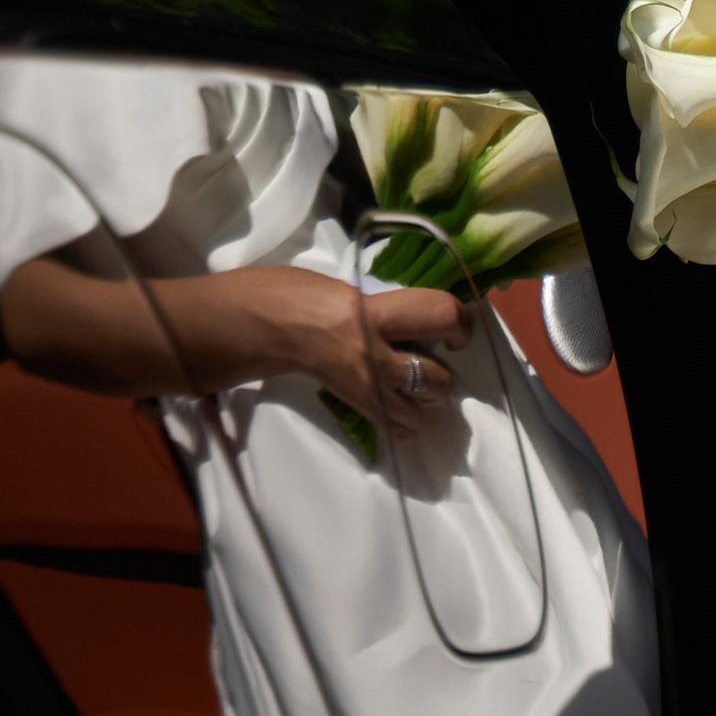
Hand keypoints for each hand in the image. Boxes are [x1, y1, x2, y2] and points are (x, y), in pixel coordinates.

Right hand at [159, 265, 469, 442]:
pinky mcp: (352, 403)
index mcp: (373, 313)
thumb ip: (384, 305)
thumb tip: (416, 315)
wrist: (254, 327)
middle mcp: (374, 354)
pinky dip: (403, 423)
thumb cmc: (292, 293)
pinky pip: (393, 426)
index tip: (458, 325)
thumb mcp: (348, 290)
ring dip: (426, 400)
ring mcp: (362, 385)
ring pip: (419, 410)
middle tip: (440, 358)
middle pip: (437, 378)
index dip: (460, 320)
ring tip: (419, 385)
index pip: (439, 315)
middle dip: (446, 372)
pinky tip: (402, 411)